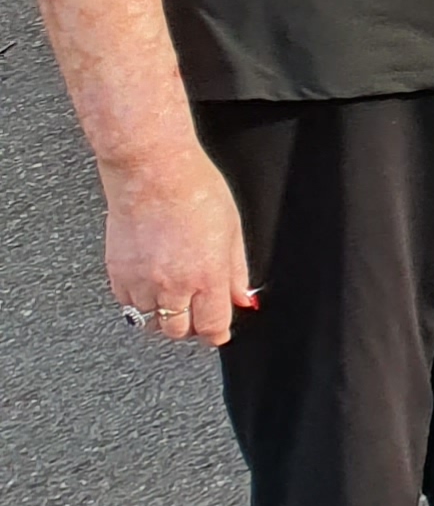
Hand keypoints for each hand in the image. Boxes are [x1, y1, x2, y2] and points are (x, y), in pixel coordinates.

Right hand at [102, 147, 251, 349]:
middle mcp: (172, 285)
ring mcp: (140, 281)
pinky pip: (126, 304)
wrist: (152, 173)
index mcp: (206, 276)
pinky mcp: (117, 273)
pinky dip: (138, 303)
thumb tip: (244, 298)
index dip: (216, 333)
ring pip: (149, 321)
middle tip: (197, 311)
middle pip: (178, 330)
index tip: (218, 331)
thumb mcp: (232, 230)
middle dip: (190, 326)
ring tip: (174, 298)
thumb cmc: (195, 190)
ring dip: (163, 316)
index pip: (211, 326)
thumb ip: (237, 271)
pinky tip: (150, 287)